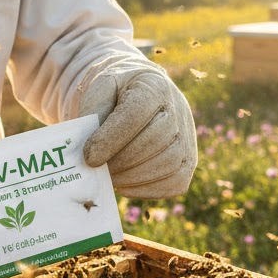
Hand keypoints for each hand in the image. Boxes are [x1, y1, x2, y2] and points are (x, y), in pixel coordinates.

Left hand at [79, 67, 196, 197]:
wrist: (138, 93)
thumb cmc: (114, 94)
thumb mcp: (100, 89)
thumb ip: (94, 111)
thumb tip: (91, 151)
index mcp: (153, 87)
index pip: (136, 114)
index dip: (111, 139)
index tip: (89, 157)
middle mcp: (178, 110)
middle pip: (154, 141)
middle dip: (121, 161)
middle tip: (97, 169)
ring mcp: (187, 136)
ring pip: (167, 164)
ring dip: (133, 177)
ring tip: (109, 177)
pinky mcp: (188, 160)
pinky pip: (176, 182)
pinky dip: (148, 190)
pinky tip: (124, 186)